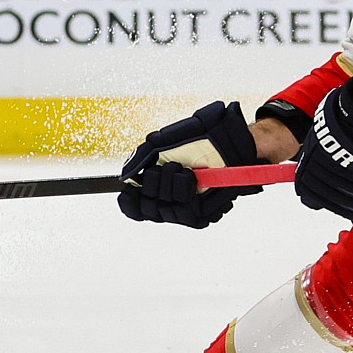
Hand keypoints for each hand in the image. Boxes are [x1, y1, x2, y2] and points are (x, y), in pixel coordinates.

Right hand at [119, 100, 262, 227]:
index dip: (130, 203)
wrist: (227, 138)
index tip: (129, 191)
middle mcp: (172, 199)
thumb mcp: (162, 142)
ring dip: (170, 186)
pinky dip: (184, 193)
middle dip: (154, 185)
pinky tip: (190, 178)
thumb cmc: (198, 137)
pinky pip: (187, 214)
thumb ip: (140, 158)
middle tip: (169, 166)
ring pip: (166, 212)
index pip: (136, 208)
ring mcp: (189, 206)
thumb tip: (125, 177)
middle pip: (149, 210)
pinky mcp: (205, 212)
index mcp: (159, 185)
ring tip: (183, 169)